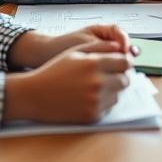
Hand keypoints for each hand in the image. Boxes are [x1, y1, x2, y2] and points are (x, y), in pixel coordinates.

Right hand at [3, 40, 131, 123]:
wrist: (35, 94)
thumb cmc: (54, 70)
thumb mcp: (75, 52)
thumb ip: (100, 47)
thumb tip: (120, 47)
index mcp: (94, 63)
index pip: (125, 63)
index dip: (124, 62)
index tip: (120, 64)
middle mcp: (97, 82)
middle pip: (125, 80)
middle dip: (120, 76)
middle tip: (109, 75)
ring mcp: (95, 101)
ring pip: (118, 95)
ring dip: (112, 90)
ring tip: (95, 86)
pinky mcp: (92, 115)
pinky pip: (108, 108)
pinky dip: (103, 103)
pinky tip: (88, 97)